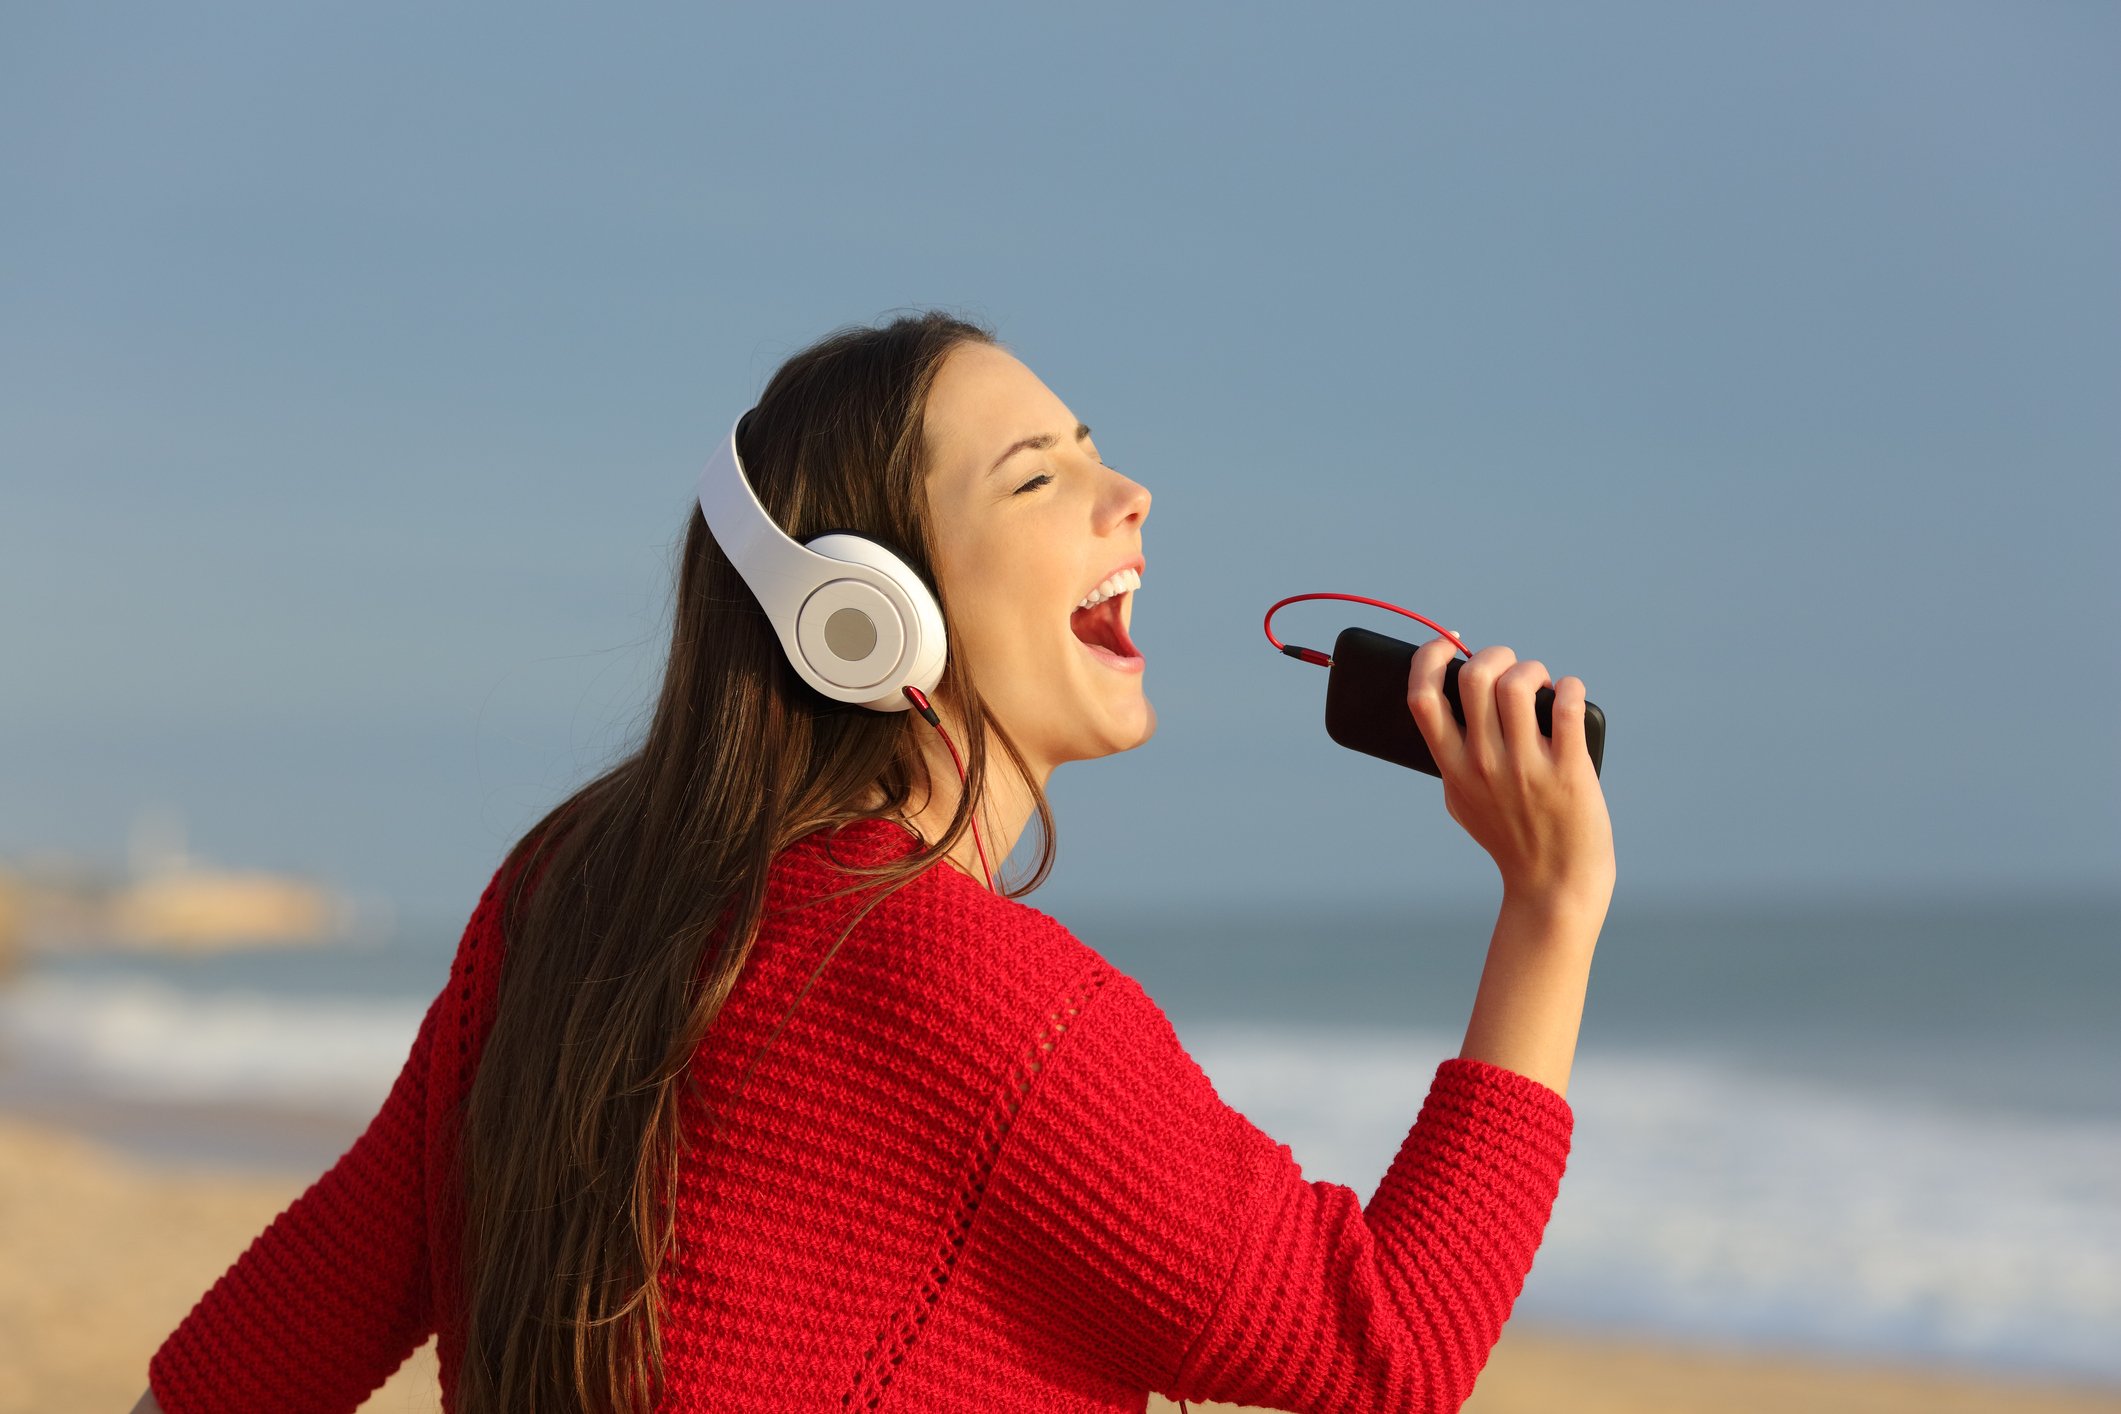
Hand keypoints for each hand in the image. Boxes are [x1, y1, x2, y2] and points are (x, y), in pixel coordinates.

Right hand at [1406, 636, 1614, 904]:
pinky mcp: (1569, 769)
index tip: (1447, 644)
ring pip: (1519, 684)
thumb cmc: (1508, 837)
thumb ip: (1450, 757)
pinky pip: (1567, 705)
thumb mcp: (1461, 801)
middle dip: (1493, 654)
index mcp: (1452, 768)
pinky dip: (1570, 686)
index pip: (1422, 697)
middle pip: (1474, 678)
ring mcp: (1527, 766)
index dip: (1429, 657)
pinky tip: (1569, 692)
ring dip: (1532, 669)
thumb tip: (1449, 703)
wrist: (1553, 884)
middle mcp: (1485, 763)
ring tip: (1542, 682)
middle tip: (1509, 668)